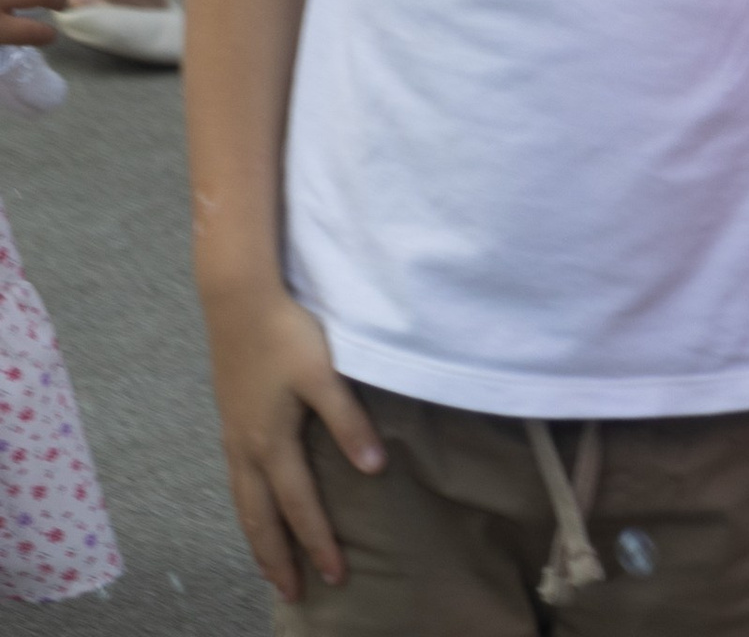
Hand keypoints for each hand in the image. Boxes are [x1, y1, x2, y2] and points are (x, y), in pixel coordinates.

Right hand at [202, 283, 383, 599]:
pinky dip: (246, 509)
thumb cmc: (286, 334)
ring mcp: (233, 436)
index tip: (334, 577)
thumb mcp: (324, 375)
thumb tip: (374, 469)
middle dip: (278, 559)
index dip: (318, 543)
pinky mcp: (229, 420)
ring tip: (269, 565)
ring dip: (257, 538)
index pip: (299, 507)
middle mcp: (247, 449)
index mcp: (272, 443)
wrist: (238, 300)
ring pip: (243, 503)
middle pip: (261, 518)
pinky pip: (235, 483)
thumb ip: (348, 421)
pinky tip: (253, 507)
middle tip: (293, 593)